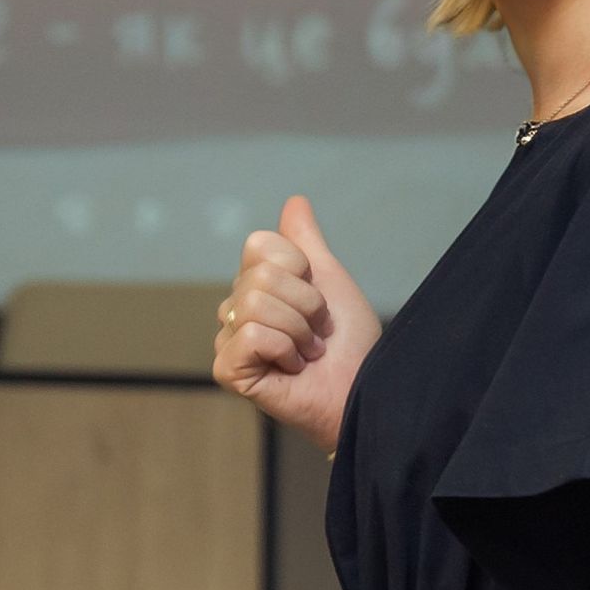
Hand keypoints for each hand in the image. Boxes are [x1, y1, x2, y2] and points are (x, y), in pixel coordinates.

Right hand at [215, 194, 378, 451]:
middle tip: (316, 334)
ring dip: (299, 329)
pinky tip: (292, 369)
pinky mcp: (227, 370)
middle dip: (305, 303)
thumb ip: (307, 243)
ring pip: (255, 302)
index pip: (260, 245)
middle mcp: (236, 310)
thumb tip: (295, 200)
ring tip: (308, 353)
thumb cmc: (350, 343)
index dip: (300, 269)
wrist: (362, 389)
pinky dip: (285, 349)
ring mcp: (229, 341)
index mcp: (255, 285)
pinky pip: (252, 334)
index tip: (318, 302)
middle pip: (259, 276)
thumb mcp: (331, 281)